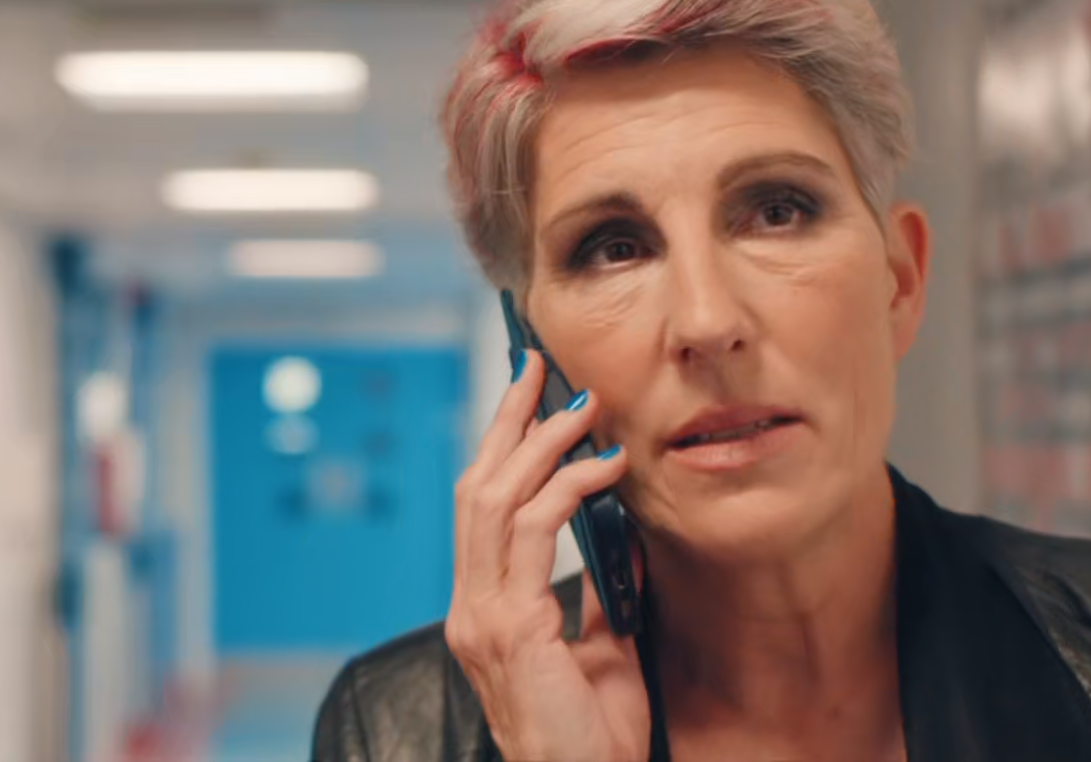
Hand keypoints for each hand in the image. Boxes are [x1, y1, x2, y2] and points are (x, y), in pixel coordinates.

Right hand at [445, 351, 649, 761]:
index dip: (502, 448)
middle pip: (475, 489)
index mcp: (484, 613)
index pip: (480, 511)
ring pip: (493, 499)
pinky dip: (566, 487)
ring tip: (581, 407)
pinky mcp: (506, 627)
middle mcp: (470, 610)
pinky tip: (603, 468)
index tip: (531, 398)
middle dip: (507, 422)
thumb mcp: (603, 651)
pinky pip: (530, 532)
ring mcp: (480, 618)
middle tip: (538, 367)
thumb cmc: (593, 739)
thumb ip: (599, 595)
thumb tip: (620, 538)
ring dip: (539, 443)